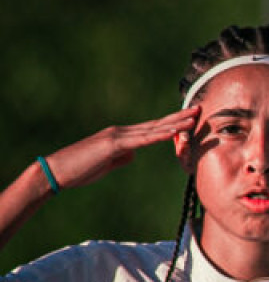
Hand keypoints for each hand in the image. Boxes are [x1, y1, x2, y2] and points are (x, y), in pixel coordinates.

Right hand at [42, 108, 199, 190]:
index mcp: (122, 137)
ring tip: (193, 118)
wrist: (57, 171)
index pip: (152, 129)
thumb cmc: (81, 169)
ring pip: (151, 129)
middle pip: (156, 124)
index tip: (190, 120)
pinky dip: (157, 135)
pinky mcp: (111, 145)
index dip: (172, 124)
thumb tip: (134, 154)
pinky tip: (172, 132)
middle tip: (199, 109)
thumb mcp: (107, 164)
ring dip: (174, 124)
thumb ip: (122, 156)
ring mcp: (116, 136)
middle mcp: (121, 132)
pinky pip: (139, 140)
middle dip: (178, 118)